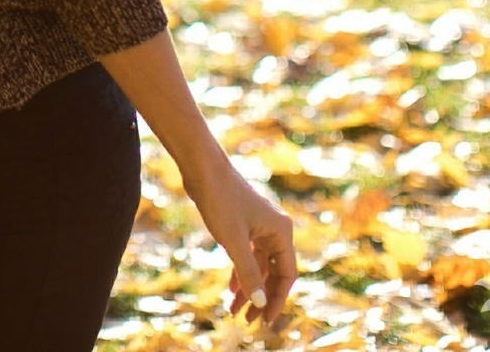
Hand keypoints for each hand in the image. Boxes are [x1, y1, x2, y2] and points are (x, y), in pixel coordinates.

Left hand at [185, 168, 295, 326]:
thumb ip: (248, 272)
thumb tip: (259, 302)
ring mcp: (260, 228)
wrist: (202, 168)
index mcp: (282, 232)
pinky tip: (231, 290)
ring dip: (248, 288)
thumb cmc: (220, 199)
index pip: (286, 275)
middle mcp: (276, 230)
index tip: (264, 320)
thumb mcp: (233, 241)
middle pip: (273, 273)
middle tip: (247, 320)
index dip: (276, 299)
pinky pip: (248, 256)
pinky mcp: (245, 225)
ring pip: (259, 266)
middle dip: (260, 297)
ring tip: (235, 311)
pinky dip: (241, 273)